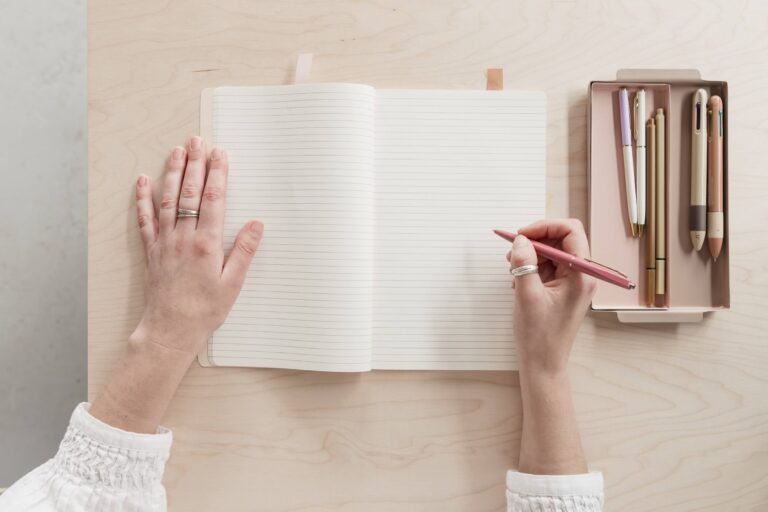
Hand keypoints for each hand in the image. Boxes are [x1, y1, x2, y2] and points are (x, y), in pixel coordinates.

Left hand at [134, 136, 263, 354]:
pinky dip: (143, 198)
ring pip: (167, 199)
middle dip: (195, 163)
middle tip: (198, 140)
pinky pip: (145, 219)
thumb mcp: (232, 284)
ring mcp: (164, 242)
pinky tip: (143, 181)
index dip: (217, 174)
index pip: (213, 200)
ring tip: (177, 150)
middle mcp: (183, 237)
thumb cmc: (204, 310)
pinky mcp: (151, 250)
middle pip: (189, 192)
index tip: (220, 154)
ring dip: (172, 173)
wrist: (170, 330)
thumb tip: (256, 224)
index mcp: (206, 244)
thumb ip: (243, 251)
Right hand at [506, 219, 594, 474]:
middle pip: (561, 239)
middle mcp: (581, 274)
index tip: (522, 234)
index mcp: (581, 275)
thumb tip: (520, 240)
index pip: (571, 231)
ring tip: (511, 268)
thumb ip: (524, 264)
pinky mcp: (561, 289)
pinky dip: (531, 266)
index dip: (545, 227)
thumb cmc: (539, 336)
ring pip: (552, 251)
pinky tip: (517, 280)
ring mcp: (572, 281)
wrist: (543, 364)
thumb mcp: (527, 296)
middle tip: (513, 250)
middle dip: (535, 240)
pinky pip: (547, 266)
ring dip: (530, 254)